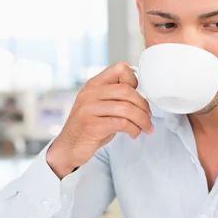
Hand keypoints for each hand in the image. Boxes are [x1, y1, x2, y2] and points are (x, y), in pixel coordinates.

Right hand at [46, 62, 152, 177]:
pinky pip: (121, 123)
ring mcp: (88, 109)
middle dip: (143, 105)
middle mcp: (89, 93)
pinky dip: (133, 129)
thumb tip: (143, 96)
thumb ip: (116, 97)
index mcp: (93, 84)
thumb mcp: (100, 106)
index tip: (138, 96)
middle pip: (126, 90)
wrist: (68, 148)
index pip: (119, 68)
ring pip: (126, 108)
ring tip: (146, 128)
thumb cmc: (90, 127)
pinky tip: (134, 134)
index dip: (134, 80)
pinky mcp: (91, 125)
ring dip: (142, 120)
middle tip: (148, 117)